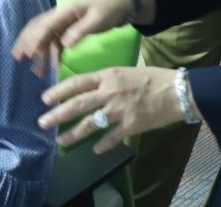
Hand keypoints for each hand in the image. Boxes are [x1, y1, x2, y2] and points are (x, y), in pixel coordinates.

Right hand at [12, 0, 134, 77]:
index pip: (45, 25)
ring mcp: (63, 23)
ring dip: (39, 53)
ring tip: (36, 71)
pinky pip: (55, 43)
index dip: (36, 38)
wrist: (120, 5)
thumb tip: (65, 44)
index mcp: (65, 11)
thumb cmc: (109, 10)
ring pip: (45, 38)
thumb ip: (81, 30)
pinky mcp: (68, 30)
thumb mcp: (98, 19)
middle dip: (26, 43)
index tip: (29, 53)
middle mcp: (60, 16)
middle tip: (17, 58)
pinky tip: (54, 67)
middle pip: (38, 29)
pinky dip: (52, 54)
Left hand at [35, 66, 184, 152]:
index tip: (45, 98)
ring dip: (73, 133)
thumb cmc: (153, 78)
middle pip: (77, 105)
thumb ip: (107, 79)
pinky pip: (112, 137)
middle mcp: (109, 92)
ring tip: (61, 140)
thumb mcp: (125, 71)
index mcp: (108, 75)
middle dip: (57, 114)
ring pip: (90, 124)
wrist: (177, 90)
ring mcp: (119, 110)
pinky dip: (102, 145)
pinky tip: (94, 150)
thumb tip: (89, 88)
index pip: (77, 83)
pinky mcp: (131, 125)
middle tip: (43, 122)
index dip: (59, 91)